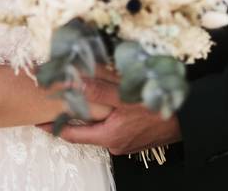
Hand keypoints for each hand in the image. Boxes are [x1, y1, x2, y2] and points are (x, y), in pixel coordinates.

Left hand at [36, 74, 181, 154]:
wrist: (189, 119)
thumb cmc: (158, 109)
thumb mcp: (126, 98)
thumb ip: (99, 91)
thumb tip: (72, 84)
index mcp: (108, 137)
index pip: (72, 134)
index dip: (54, 126)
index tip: (38, 119)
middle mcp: (115, 143)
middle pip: (86, 130)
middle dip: (71, 117)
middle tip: (55, 104)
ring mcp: (126, 140)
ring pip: (101, 126)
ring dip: (91, 113)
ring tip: (79, 98)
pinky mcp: (136, 134)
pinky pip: (114, 124)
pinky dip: (107, 113)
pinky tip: (108, 100)